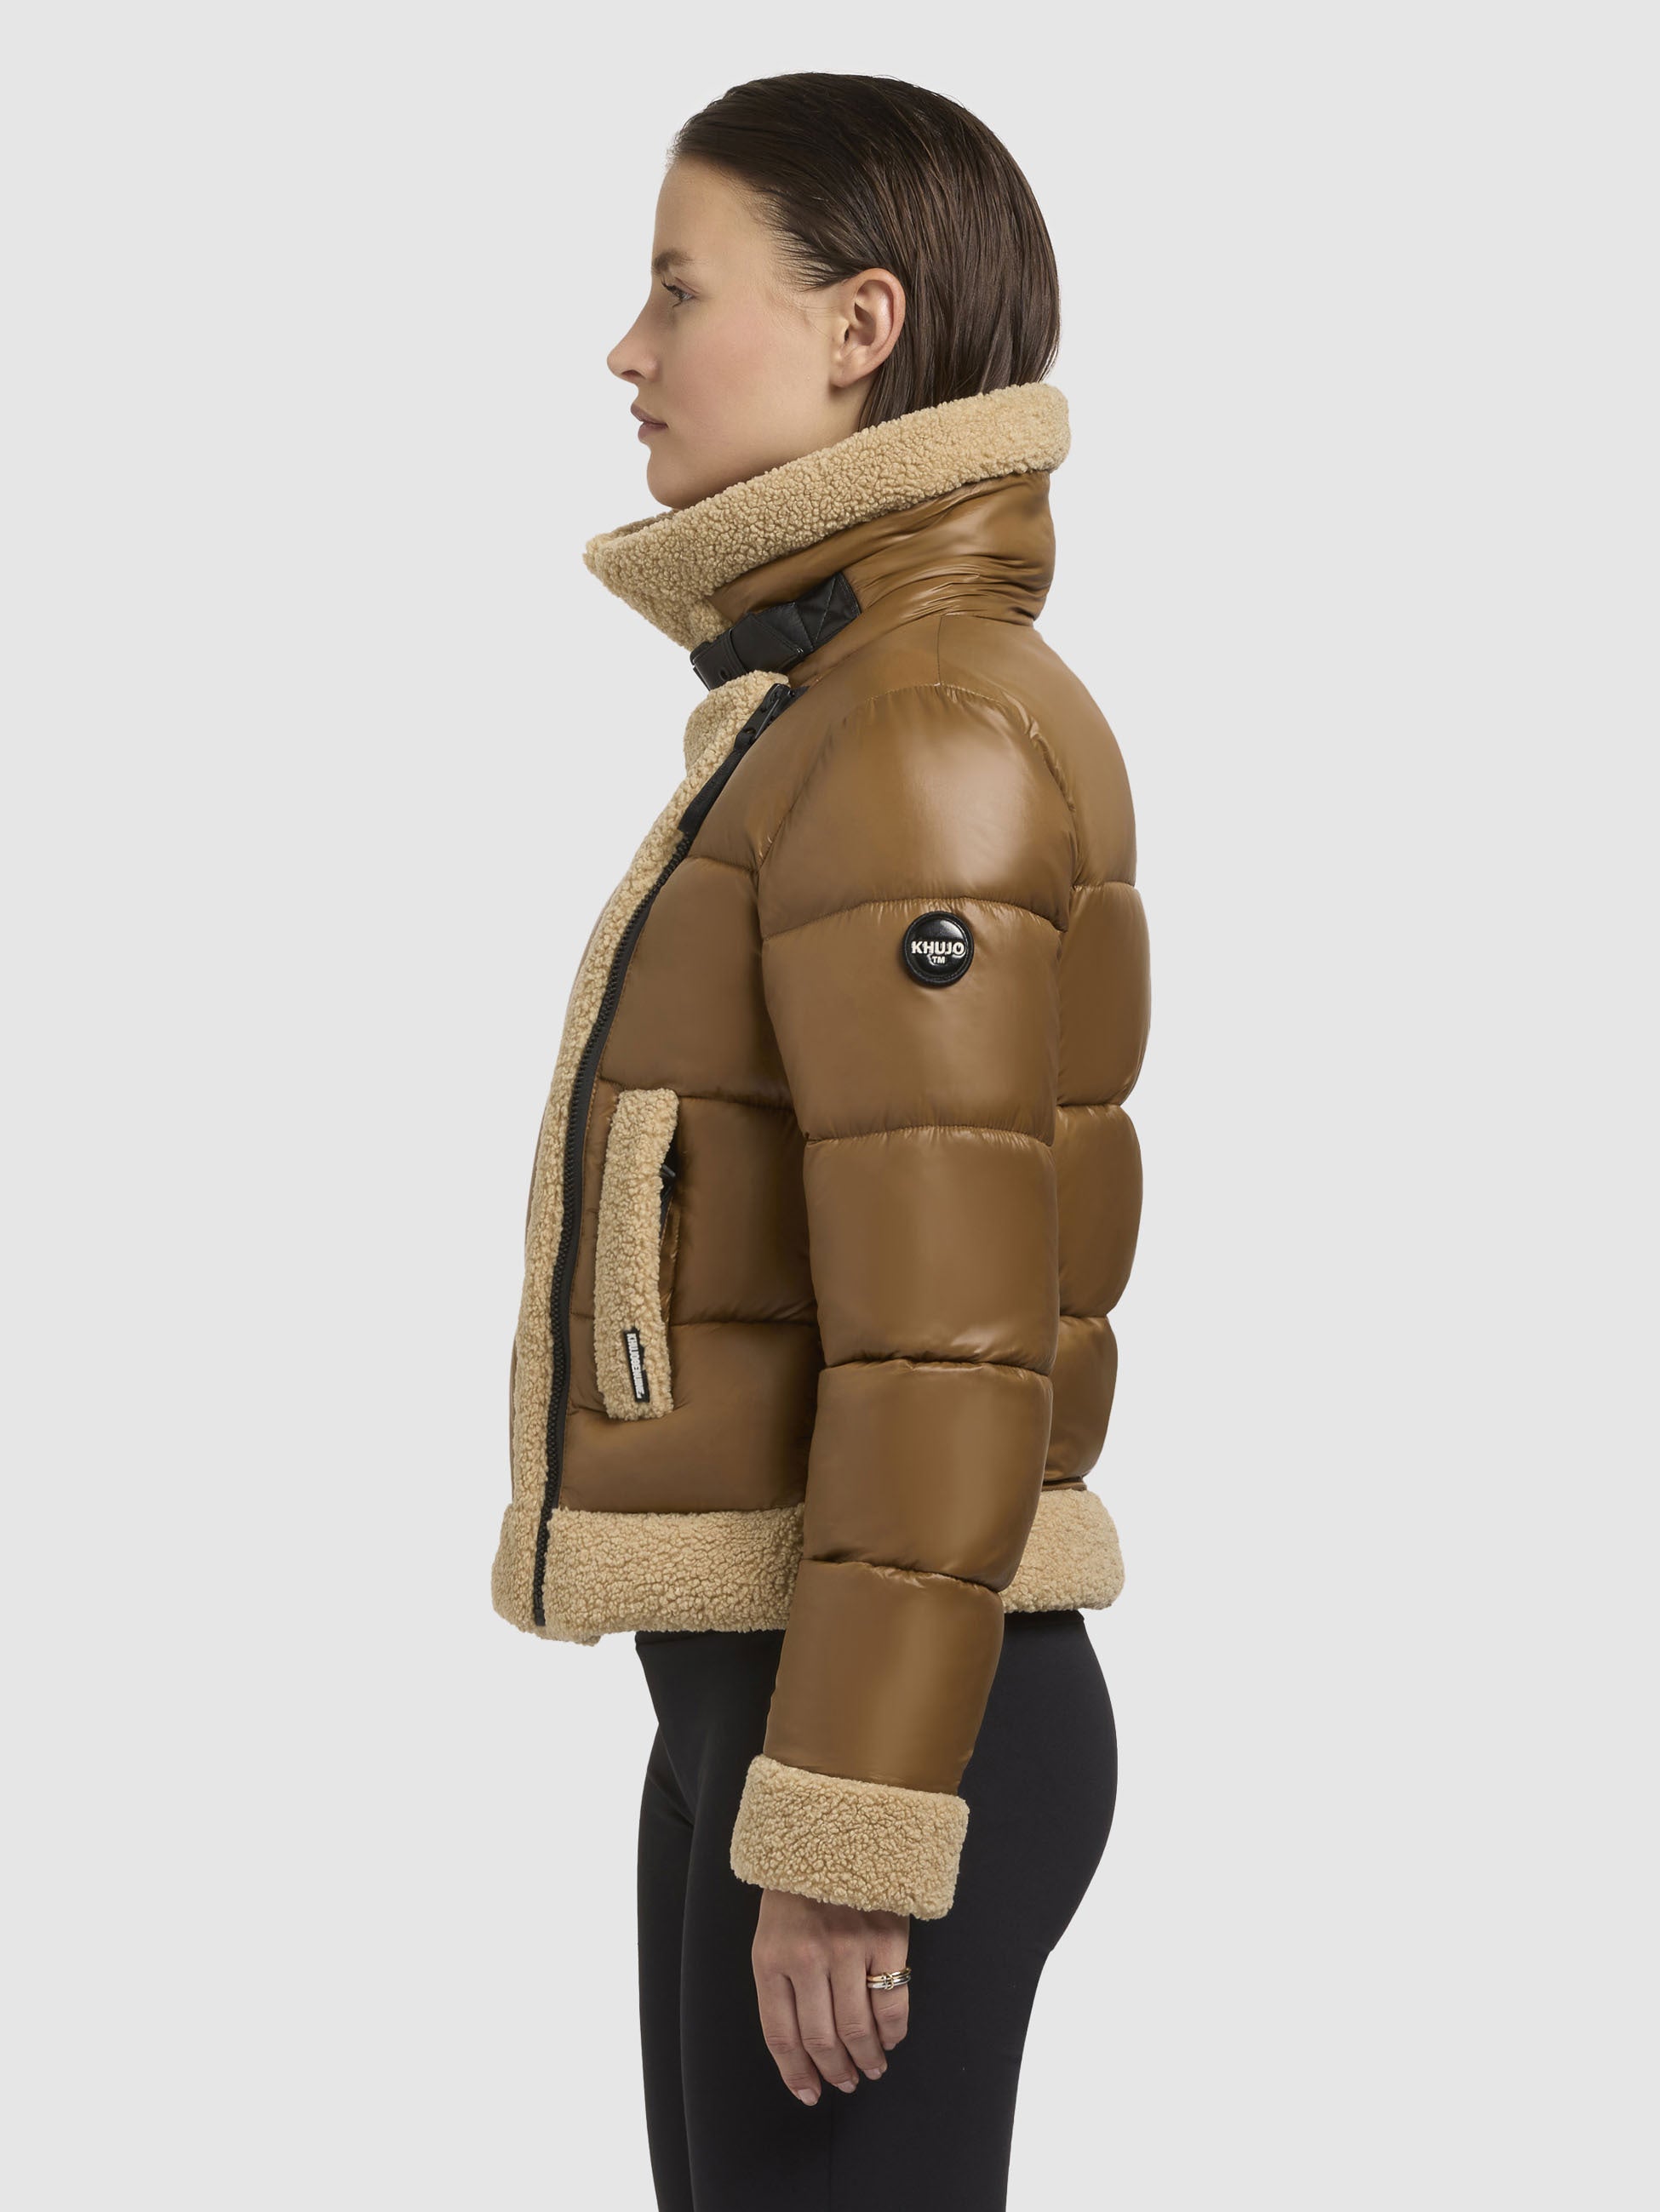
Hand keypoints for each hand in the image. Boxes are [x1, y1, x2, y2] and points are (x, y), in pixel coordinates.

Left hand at [751, 1887, 909, 2104]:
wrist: (834, 1827)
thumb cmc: (799, 1887)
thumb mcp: (772, 1931)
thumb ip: (781, 1982)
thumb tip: (803, 2046)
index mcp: (771, 1958)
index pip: (781, 2035)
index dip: (796, 2074)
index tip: (810, 2094)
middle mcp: (807, 1957)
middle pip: (821, 2039)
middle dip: (835, 2071)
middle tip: (847, 2082)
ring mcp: (848, 1948)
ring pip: (857, 2028)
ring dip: (867, 2059)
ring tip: (872, 2068)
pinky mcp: (886, 1938)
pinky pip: (892, 2002)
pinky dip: (893, 2031)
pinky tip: (891, 2038)